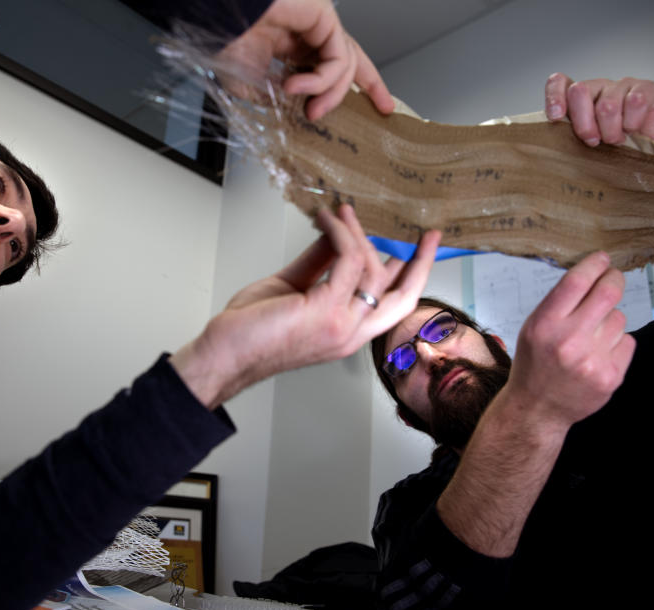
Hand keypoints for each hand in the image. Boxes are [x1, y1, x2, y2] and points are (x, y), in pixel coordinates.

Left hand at [171, 205, 439, 408]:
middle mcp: (352, 333)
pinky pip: (347, 260)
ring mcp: (342, 324)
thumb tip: (336, 234)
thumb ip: (319, 264)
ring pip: (373, 270)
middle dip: (421, 262)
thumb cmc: (252, 329)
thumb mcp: (293, 288)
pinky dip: (339, 233)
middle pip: (404, 296)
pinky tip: (326, 220)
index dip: (412, 276)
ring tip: (340, 212)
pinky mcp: (326, 311)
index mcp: (349, 332)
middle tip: (428, 233)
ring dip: (357, 233)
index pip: (394, 305)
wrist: (225, 353)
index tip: (418, 250)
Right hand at [217, 0, 394, 120]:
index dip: (340, 88)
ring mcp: (318, 24)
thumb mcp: (249, 85)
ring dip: (331, 96)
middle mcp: (308, 34)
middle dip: (372, 84)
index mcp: (291, 46)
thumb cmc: (226, 40)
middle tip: (383, 107)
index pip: (326, 66)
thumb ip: (273, 99)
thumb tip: (290, 111)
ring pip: (345, 65)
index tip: (355, 107)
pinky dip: (322, 80)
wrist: (219, 19)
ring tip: (310, 111)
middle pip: (351, 59)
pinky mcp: (323, 16)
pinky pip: (337, 58)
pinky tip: (297, 86)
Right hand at [503, 251, 635, 429]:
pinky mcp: (611, 375)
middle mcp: (568, 341)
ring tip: (592, 337)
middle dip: (614, 279)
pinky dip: (617, 342)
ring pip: (619, 318)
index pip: (577, 281)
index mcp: (545, 325)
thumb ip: (559, 303)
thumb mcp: (533, 327)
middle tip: (613, 278)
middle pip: (607, 293)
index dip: (594, 264)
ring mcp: (592, 360)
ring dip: (611, 320)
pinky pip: (628, 341)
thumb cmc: (535, 363)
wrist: (537, 408)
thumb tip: (592, 273)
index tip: (602, 259)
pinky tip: (599, 354)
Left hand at [545, 72, 653, 146]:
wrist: (652, 154)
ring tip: (617, 141)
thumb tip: (551, 145)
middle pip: (579, 91)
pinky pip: (635, 103)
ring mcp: (622, 85)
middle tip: (593, 142)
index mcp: (578, 99)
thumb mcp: (587, 147)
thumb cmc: (615, 149)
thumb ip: (570, 138)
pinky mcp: (647, 88)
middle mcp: (598, 87)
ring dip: (611, 131)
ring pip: (607, 105)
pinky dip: (633, 124)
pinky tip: (635, 130)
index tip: (556, 118)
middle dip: (584, 124)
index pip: (559, 83)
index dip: (554, 97)